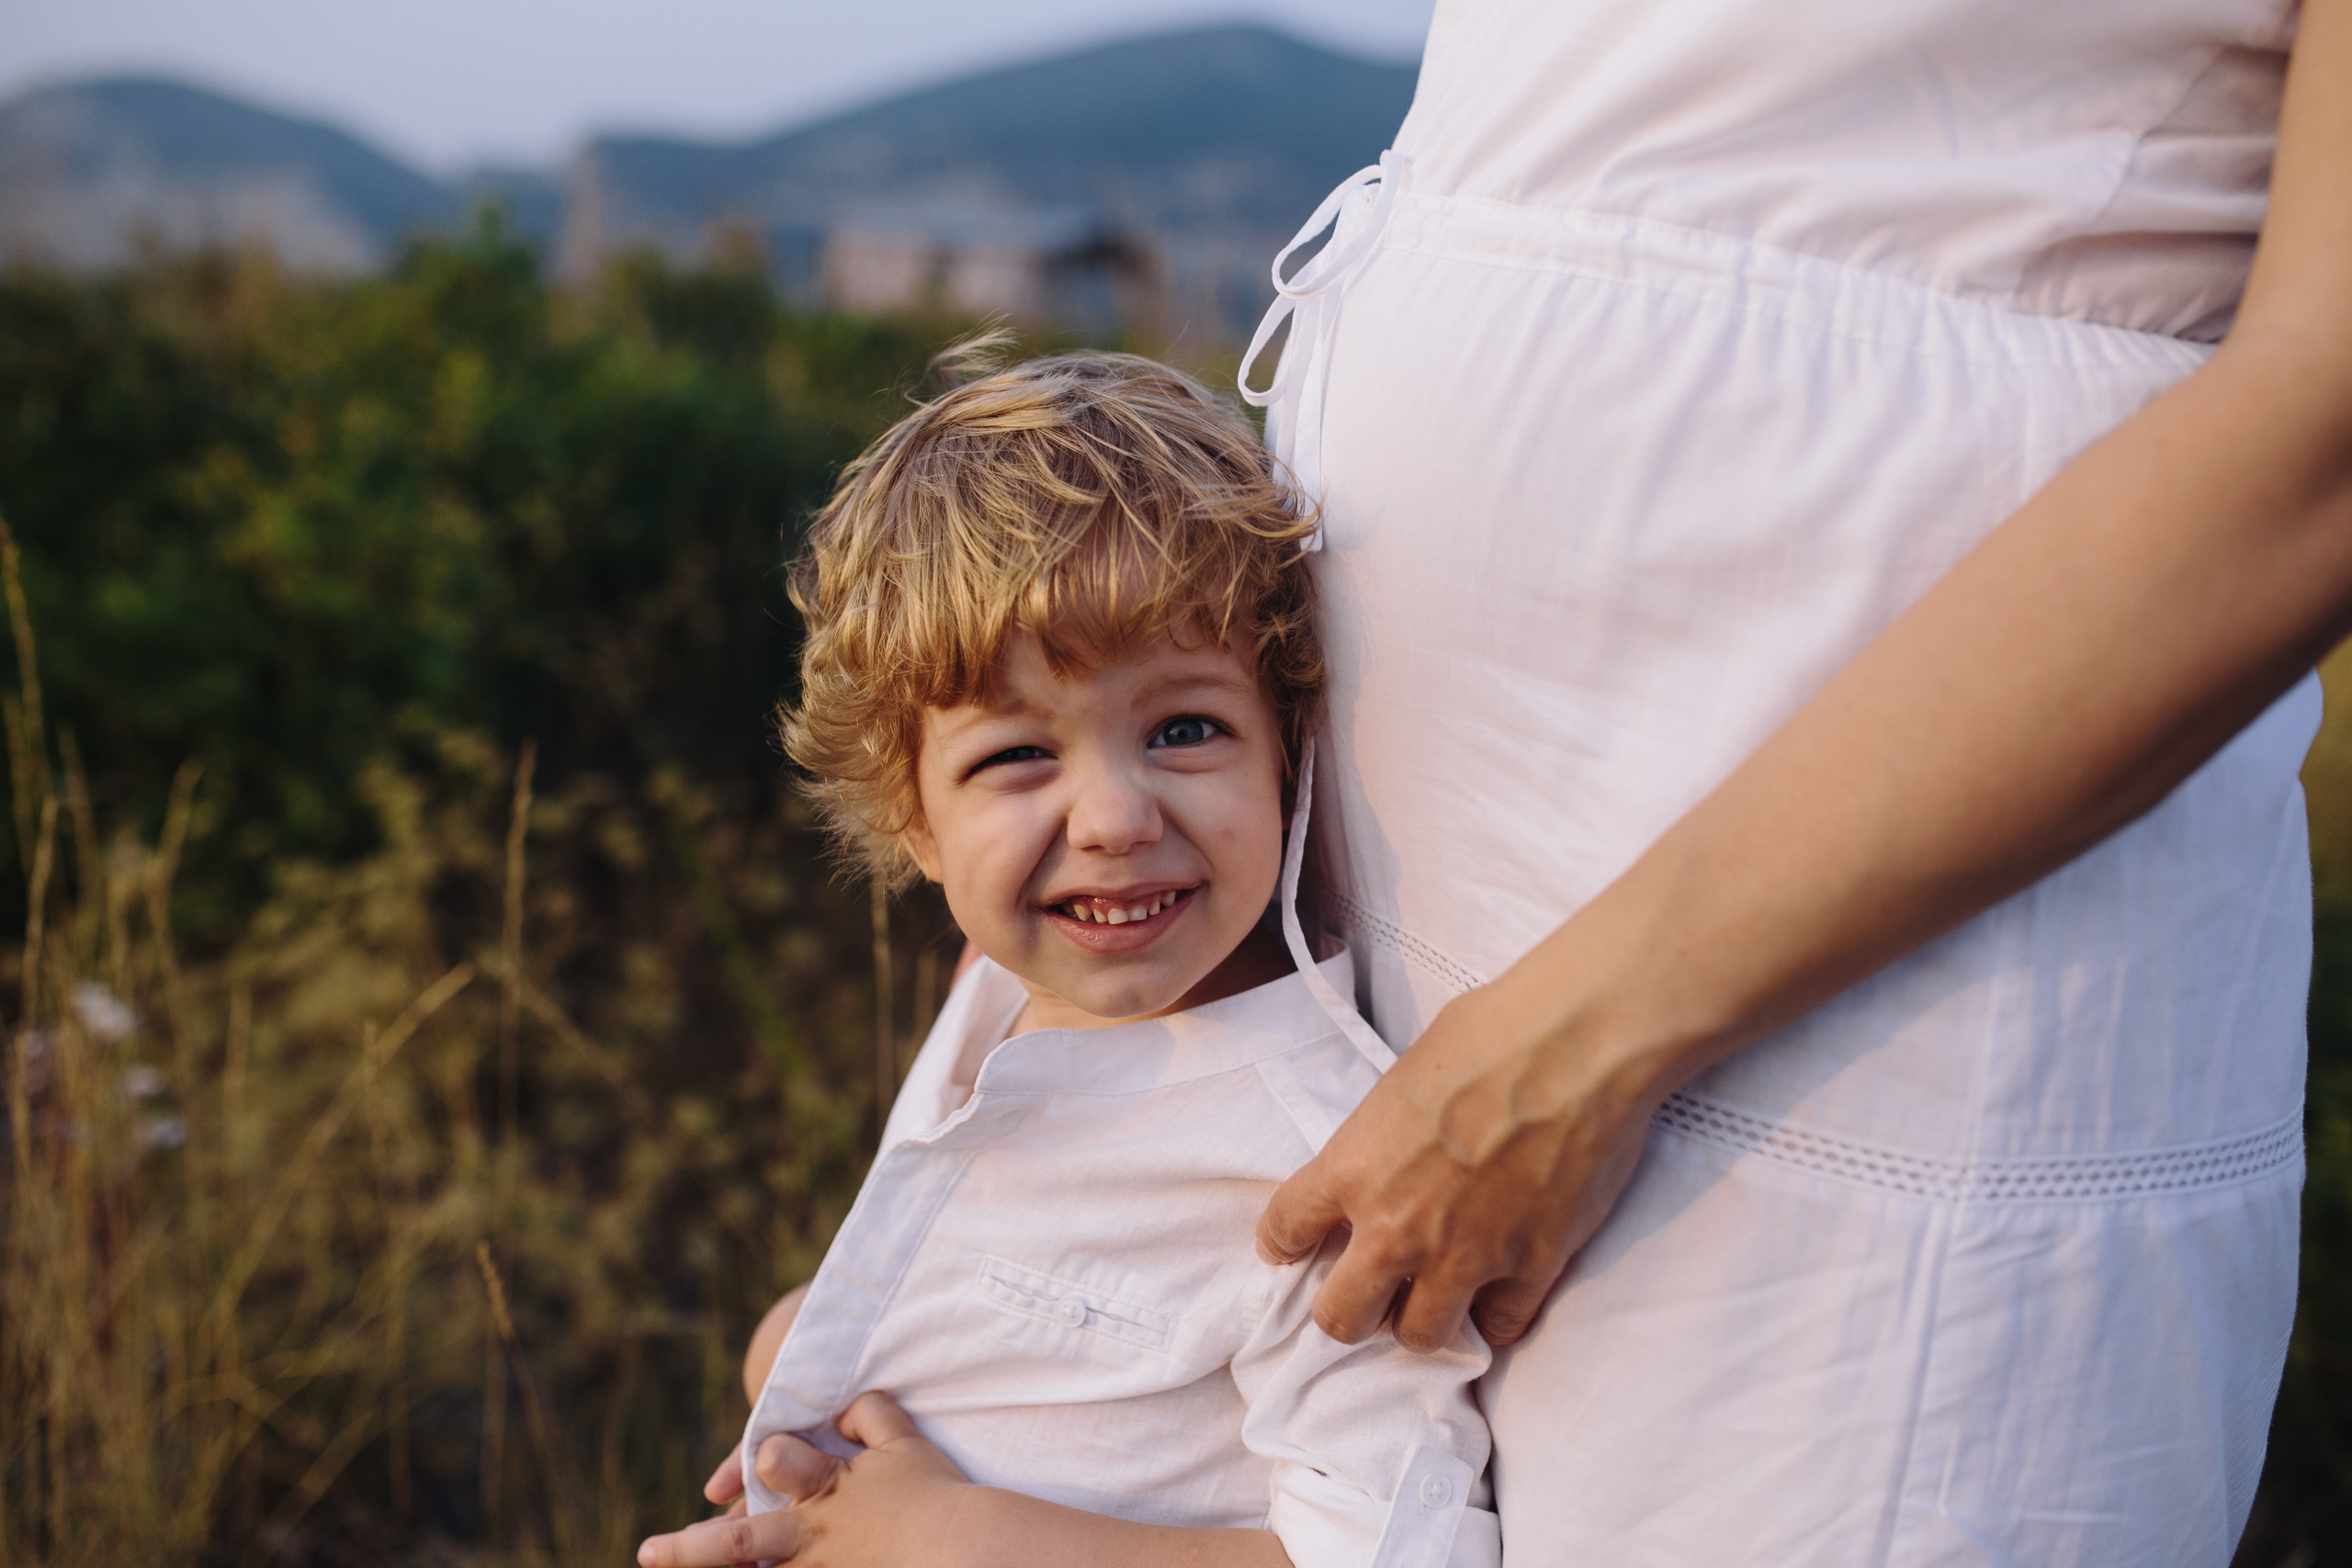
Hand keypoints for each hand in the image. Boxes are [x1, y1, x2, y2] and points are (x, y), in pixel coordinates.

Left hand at [637, 1392, 971, 1567]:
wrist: (961, 1547)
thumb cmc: (933, 1491)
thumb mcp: (903, 1440)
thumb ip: (868, 1415)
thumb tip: (842, 1406)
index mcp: (825, 1491)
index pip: (773, 1466)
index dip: (754, 1465)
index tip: (731, 1476)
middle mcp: (811, 1537)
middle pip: (739, 1544)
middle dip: (690, 1548)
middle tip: (648, 1552)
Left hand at [1255, 974, 1670, 1350]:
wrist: (1576, 1045)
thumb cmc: (1490, 1033)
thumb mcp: (1404, 1076)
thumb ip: (1385, 1133)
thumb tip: (1395, 1146)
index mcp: (1353, 1168)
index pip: (1286, 1229)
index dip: (1283, 1243)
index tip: (1290, 1248)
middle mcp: (1397, 1227)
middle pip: (1341, 1318)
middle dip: (1350, 1309)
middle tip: (1369, 1290)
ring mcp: (1466, 1256)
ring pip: (1419, 1337)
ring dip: (1421, 1318)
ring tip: (1434, 1294)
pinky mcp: (1532, 1267)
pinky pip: (1499, 1328)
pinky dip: (1495, 1314)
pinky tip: (1498, 1292)